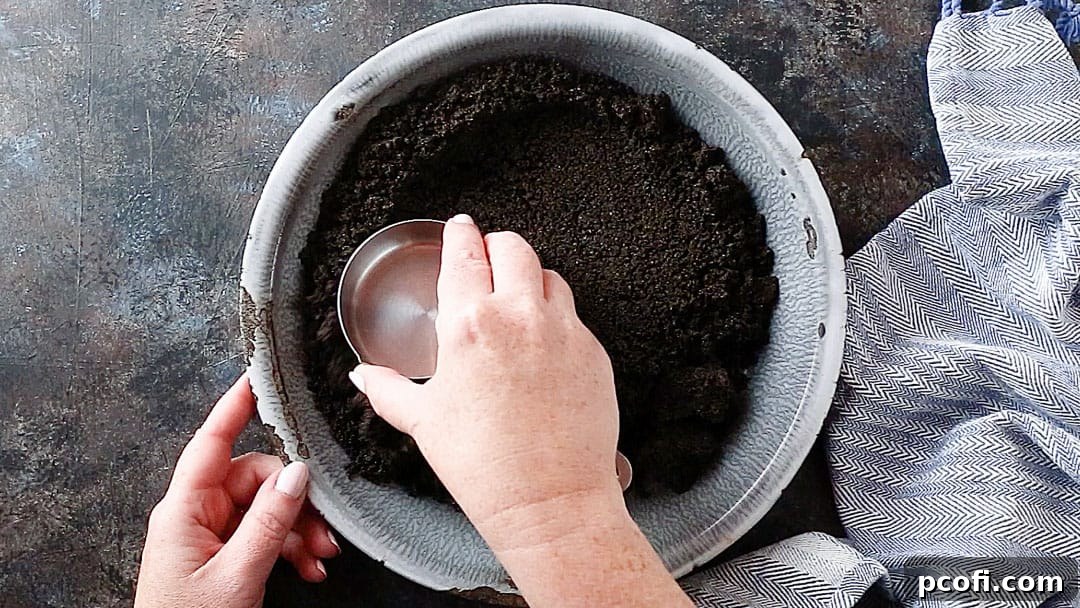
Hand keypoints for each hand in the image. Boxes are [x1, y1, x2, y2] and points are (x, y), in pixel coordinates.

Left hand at [134, 375, 340, 607]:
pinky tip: (307, 565)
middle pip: (254, 478)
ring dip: (298, 529)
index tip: (256, 375)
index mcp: (183, 510)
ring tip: (318, 556)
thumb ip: (270, 522)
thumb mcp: (238, 575)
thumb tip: (297, 473)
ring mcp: (209, 534)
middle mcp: (195, 514)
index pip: (211, 442)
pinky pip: (263, 533)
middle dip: (294, 500)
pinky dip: (289, 547)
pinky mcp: (223, 554)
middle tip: (321, 529)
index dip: (235, 405)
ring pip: (266, 507)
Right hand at [350, 215, 691, 606]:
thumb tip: (364, 376)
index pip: (465, 254)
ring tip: (517, 300)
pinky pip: (575, 316)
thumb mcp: (423, 423)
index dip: (460, 233)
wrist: (550, 500)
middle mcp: (519, 316)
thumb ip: (388, 390)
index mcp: (470, 324)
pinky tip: (543, 345)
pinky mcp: (594, 351)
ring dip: (531, 279)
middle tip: (488, 258)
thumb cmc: (485, 466)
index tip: (460, 227)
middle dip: (497, 246)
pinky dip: (557, 318)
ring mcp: (563, 331)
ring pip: (549, 276)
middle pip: (514, 247)